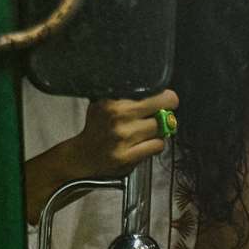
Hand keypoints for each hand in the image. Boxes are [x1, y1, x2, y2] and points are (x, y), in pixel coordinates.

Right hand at [26, 89, 177, 220]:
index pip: (152, 91)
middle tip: (163, 114)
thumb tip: (159, 93)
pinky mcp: (127, 156)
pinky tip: (146, 144)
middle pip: (161, 107)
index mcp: (112, 101)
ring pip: (161, 128)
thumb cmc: (97, 130)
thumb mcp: (105, 106)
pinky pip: (157, 145)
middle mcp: (117, 116)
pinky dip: (156, 144)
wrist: (82, 157)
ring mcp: (123, 137)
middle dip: (166, 111)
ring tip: (148, 132)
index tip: (166, 99)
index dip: (164, 96)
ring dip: (160, 131)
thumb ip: (127, 98)